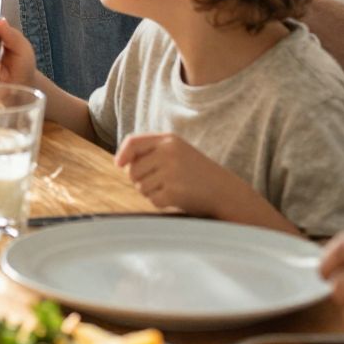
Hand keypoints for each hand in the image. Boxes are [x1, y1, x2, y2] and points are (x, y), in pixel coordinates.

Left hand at [114, 132, 258, 219]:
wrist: (225, 191)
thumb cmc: (197, 173)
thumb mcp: (178, 152)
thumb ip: (153, 151)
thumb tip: (121, 162)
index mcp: (169, 140)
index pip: (133, 142)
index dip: (123, 154)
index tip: (119, 165)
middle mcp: (168, 153)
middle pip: (133, 170)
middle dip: (141, 180)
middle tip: (161, 182)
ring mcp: (171, 172)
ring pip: (140, 187)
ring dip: (151, 192)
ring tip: (172, 189)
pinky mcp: (173, 192)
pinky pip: (152, 200)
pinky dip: (161, 203)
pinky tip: (177, 198)